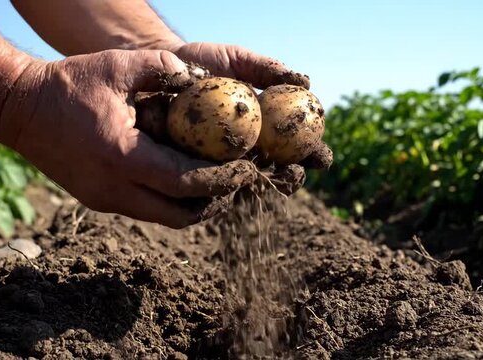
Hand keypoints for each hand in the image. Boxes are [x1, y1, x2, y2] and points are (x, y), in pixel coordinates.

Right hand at [0, 49, 255, 228]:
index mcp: (121, 156)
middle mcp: (113, 188)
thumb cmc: (67, 85)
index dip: (220, 180)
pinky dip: (169, 199)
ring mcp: (104, 199)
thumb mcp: (116, 66)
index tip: (245, 170)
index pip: (184, 182)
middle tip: (234, 182)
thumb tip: (202, 78)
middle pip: (179, 215)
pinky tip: (181, 177)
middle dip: (212, 202)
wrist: (18, 109)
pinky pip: (145, 208)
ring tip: (214, 182)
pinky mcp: (98, 200)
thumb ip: (163, 67)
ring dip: (191, 205)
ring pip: (162, 217)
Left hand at [173, 42, 332, 192]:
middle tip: (295, 173)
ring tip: (267, 181)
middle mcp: (249, 148)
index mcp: (268, 126)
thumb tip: (306, 82)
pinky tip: (228, 186)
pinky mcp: (195, 169)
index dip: (314, 154)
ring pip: (247, 182)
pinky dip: (222, 186)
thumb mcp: (237, 60)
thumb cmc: (204, 62)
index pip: (299, 144)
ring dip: (259, 186)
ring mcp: (223, 161)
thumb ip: (267, 70)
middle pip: (279, 170)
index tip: (322, 157)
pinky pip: (211, 183)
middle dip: (292, 178)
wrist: (160, 69)